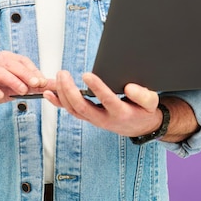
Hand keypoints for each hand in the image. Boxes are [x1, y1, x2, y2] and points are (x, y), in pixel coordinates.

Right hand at [0, 51, 54, 114]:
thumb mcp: (19, 87)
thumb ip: (35, 85)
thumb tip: (53, 85)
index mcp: (8, 59)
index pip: (23, 61)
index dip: (34, 71)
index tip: (43, 82)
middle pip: (12, 64)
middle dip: (26, 74)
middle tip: (36, 84)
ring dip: (12, 80)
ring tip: (22, 91)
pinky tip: (0, 96)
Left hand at [44, 71, 161, 137]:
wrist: (140, 126)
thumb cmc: (144, 110)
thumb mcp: (151, 102)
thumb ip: (143, 95)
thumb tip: (129, 87)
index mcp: (121, 113)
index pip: (107, 100)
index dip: (97, 88)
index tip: (87, 74)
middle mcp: (105, 119)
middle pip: (83, 107)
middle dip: (70, 91)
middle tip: (63, 74)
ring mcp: (95, 120)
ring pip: (74, 110)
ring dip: (62, 94)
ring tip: (58, 76)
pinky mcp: (89, 118)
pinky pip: (71, 112)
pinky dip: (59, 103)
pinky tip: (49, 93)